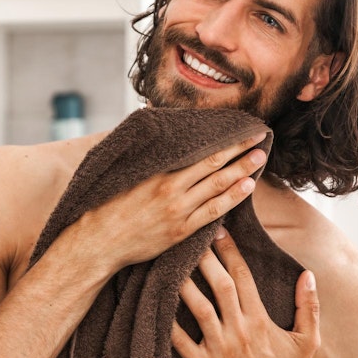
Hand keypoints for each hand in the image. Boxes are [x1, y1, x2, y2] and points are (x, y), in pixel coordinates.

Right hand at [63, 133, 268, 273]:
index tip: (239, 128)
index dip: (222, 140)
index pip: (198, 150)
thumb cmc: (108, 206)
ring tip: (259, 157)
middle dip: (239, 149)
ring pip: (217, 185)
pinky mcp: (181, 231)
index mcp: (157, 172)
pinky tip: (247, 185)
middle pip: (213, 164)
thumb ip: (145, 151)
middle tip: (259, 136)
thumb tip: (149, 115)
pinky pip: (213, 211)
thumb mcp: (125, 172)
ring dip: (242, 170)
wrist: (98, 242)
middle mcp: (170, 188)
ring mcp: (178, 210)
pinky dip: (232, 197)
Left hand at [171, 227, 319, 357]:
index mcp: (260, 319)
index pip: (242, 276)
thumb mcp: (308, 341)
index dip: (229, 250)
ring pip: (197, 307)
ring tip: (168, 262)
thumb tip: (308, 274)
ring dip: (183, 283)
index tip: (217, 231)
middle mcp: (239, 329)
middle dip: (203, 257)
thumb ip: (308, 306)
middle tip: (188, 237)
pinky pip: (180, 341)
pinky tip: (154, 304)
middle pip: (218, 284)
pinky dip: (166, 322)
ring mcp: (220, 348)